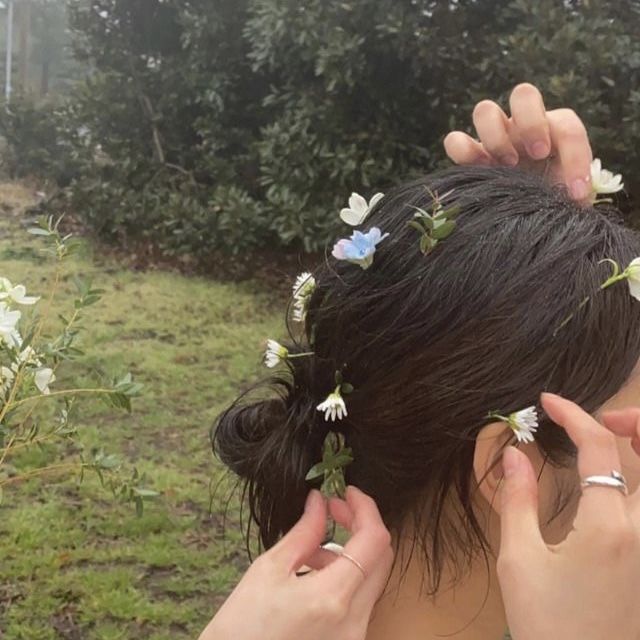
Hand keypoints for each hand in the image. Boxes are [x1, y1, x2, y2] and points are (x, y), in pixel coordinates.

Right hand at [200, 486, 392, 639]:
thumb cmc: (241, 629)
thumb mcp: (269, 569)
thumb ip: (304, 532)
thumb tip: (319, 502)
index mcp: (333, 598)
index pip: (373, 541)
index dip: (364, 508)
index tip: (347, 493)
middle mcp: (354, 622)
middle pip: (381, 558)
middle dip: (361, 525)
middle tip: (334, 509)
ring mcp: (354, 636)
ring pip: (372, 578)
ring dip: (351, 552)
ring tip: (311, 548)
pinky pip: (360, 599)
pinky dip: (345, 576)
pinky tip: (315, 572)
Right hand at [444, 83, 592, 201]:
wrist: (525, 220)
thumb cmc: (551, 202)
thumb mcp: (572, 198)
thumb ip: (578, 191)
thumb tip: (574, 196)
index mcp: (553, 130)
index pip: (567, 127)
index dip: (575, 155)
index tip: (575, 189)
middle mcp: (521, 127)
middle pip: (523, 94)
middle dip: (532, 123)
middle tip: (538, 155)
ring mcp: (492, 138)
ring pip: (485, 110)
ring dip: (496, 136)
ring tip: (506, 165)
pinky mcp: (468, 157)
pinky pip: (454, 141)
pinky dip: (462, 150)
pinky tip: (477, 171)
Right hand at [497, 393, 639, 639]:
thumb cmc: (548, 626)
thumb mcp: (520, 562)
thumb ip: (518, 501)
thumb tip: (515, 454)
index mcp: (609, 528)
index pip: (600, 449)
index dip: (574, 415)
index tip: (548, 402)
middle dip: (634, 422)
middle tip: (604, 418)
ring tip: (616, 436)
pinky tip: (625, 477)